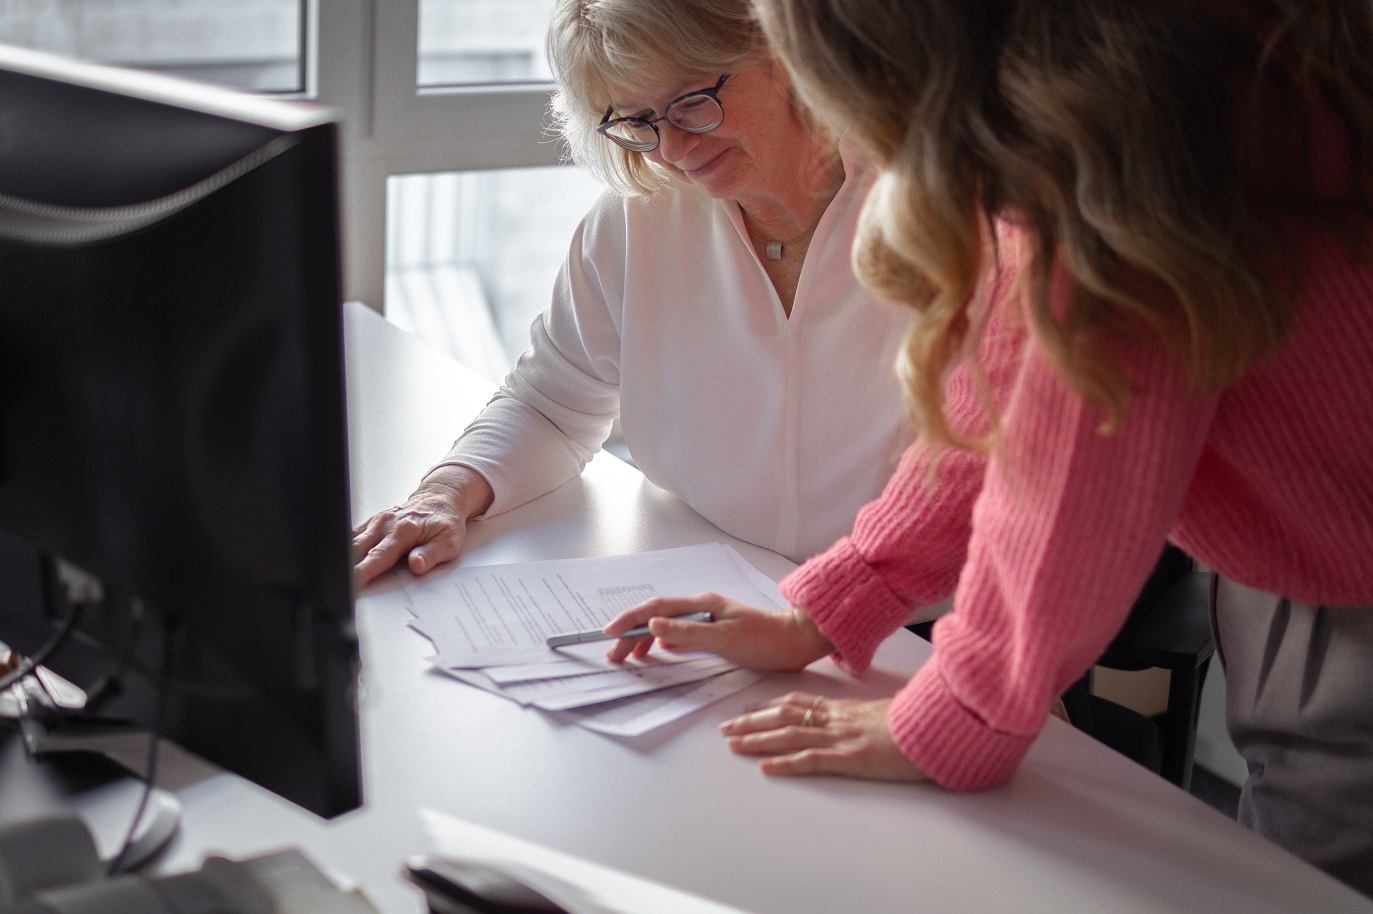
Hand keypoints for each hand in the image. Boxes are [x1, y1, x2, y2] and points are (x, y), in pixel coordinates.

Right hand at [352, 465, 493, 586]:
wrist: (441, 499)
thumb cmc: (445, 521)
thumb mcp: (449, 542)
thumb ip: (431, 555)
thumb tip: (416, 565)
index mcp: (404, 531)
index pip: (379, 556)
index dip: (364, 571)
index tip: (353, 583)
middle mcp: (387, 524)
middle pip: (358, 548)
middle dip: (346, 567)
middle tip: (341, 584)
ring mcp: (378, 522)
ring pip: (352, 541)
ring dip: (343, 557)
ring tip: (337, 574)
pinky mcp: (373, 522)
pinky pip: (353, 534)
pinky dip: (345, 546)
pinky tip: (340, 558)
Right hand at [603, 594, 832, 670]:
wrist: (797, 641)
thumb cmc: (766, 640)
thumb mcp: (725, 639)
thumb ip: (688, 632)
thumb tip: (653, 624)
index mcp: (702, 604)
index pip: (656, 608)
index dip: (630, 619)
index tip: (610, 634)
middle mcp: (702, 607)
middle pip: (657, 616)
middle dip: (632, 633)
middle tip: (615, 655)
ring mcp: (708, 618)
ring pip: (666, 625)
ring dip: (644, 637)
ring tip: (630, 655)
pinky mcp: (716, 631)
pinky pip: (680, 633)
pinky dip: (662, 641)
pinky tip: (658, 650)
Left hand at [720, 693, 928, 781]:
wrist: (936, 728)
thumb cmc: (917, 722)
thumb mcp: (887, 712)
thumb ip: (867, 715)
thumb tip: (862, 717)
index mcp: (845, 709)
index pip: (799, 703)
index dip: (770, 705)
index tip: (749, 708)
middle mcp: (836, 719)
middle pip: (784, 717)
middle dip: (752, 722)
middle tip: (726, 728)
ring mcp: (841, 738)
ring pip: (789, 735)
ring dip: (758, 740)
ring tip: (733, 745)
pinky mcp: (849, 758)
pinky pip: (810, 760)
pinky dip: (785, 764)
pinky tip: (765, 768)